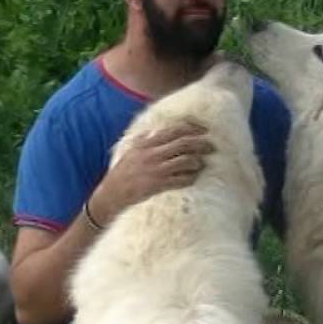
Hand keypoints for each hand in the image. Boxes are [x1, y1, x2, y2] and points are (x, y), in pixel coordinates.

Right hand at [87, 122, 214, 225]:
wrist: (111, 195)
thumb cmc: (122, 173)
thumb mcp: (130, 151)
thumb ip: (144, 139)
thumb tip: (158, 129)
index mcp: (146, 143)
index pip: (174, 130)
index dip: (191, 129)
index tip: (203, 130)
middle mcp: (152, 154)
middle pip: (183, 144)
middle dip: (200, 143)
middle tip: (211, 146)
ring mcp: (156, 170)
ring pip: (185, 161)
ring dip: (197, 162)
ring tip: (201, 164)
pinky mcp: (158, 185)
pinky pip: (181, 180)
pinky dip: (190, 178)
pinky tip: (193, 178)